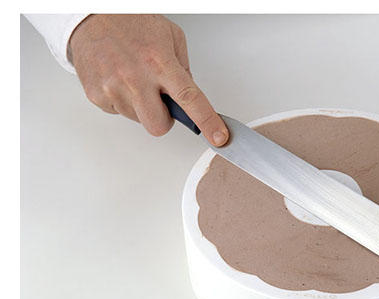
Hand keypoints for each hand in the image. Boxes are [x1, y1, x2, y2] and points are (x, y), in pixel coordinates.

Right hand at [69, 14, 228, 145]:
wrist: (92, 14)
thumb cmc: (132, 22)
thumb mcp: (171, 37)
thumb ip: (183, 70)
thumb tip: (189, 99)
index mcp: (160, 62)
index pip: (189, 99)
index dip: (207, 121)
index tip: (218, 137)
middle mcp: (136, 76)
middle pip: (159, 125)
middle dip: (164, 119)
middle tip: (160, 100)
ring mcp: (113, 87)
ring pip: (138, 120)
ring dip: (142, 107)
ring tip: (134, 79)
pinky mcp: (96, 95)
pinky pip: (119, 112)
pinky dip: (123, 101)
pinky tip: (119, 80)